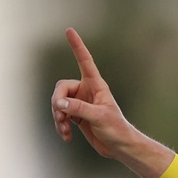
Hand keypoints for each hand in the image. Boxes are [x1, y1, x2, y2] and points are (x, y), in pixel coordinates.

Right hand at [51, 28, 172, 177]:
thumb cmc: (116, 129)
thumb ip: (78, 108)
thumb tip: (59, 103)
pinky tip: (66, 136)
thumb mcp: (99, 117)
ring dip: (58, 117)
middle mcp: (86, 91)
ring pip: (58, 103)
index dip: (77, 46)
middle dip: (58, 102)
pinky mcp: (76, 115)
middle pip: (61, 88)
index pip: (84, 61)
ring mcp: (80, 103)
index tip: (69, 31)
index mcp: (96, 85)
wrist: (119, 147)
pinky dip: (60, 125)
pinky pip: (60, 115)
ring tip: (64, 130)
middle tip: (61, 115)